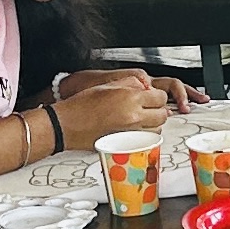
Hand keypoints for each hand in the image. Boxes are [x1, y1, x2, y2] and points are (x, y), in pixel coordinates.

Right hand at [53, 68, 170, 146]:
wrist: (67, 125)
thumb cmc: (81, 106)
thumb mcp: (107, 85)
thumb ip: (129, 84)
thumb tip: (143, 86)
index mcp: (130, 98)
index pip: (160, 97)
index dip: (157, 96)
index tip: (152, 97)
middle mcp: (133, 117)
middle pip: (162, 115)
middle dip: (158, 110)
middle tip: (149, 108)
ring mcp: (131, 133)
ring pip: (156, 130)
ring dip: (153, 124)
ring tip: (141, 120)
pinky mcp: (125, 145)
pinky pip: (144, 141)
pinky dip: (144, 136)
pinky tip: (134, 131)